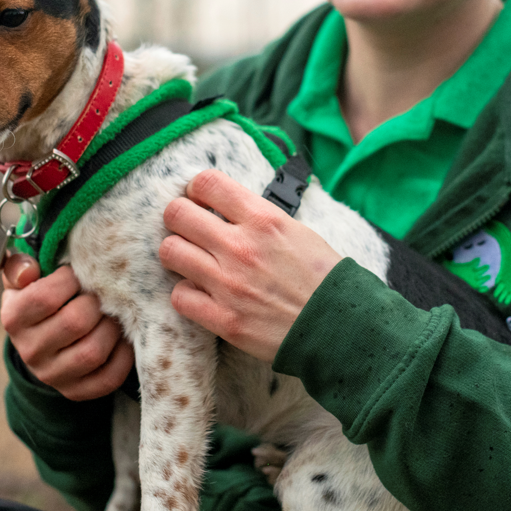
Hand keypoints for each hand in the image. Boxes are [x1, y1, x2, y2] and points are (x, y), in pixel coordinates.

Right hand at [0, 254, 133, 400]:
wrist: (40, 339)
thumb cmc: (37, 296)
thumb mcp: (23, 279)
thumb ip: (21, 266)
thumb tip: (29, 270)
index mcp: (14, 319)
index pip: (46, 297)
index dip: (70, 280)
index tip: (78, 273)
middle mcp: (29, 351)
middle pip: (75, 323)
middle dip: (96, 302)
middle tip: (102, 292)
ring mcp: (52, 375)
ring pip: (93, 352)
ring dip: (111, 327)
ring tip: (112, 313)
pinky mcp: (75, 391)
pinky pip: (108, 378)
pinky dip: (122, 356)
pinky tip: (121, 337)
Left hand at [159, 169, 342, 363]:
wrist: (340, 327)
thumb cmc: (323, 279)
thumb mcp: (297, 231)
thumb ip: (258, 217)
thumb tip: (228, 208)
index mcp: (263, 219)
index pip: (206, 183)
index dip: (195, 188)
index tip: (198, 198)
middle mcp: (241, 247)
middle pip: (177, 214)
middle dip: (178, 218)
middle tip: (188, 228)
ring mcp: (229, 284)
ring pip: (170, 252)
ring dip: (178, 253)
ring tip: (191, 260)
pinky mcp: (224, 319)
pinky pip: (180, 296)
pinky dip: (187, 294)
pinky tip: (201, 293)